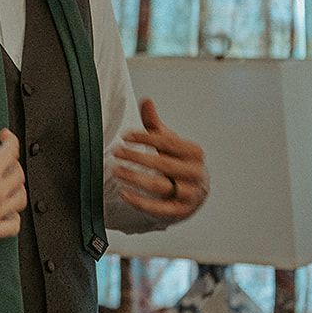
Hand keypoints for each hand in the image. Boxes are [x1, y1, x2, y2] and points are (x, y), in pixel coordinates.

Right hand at [0, 116, 26, 250]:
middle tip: (6, 160)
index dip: (10, 139)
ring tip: (11, 185)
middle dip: (14, 163)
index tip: (5, 137)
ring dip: (18, 189)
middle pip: (19, 174)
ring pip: (21, 198)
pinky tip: (8, 214)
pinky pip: (13, 226)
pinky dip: (14, 219)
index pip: (10, 151)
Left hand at [111, 99, 208, 222]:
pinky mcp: (180, 212)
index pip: (168, 143)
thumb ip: (155, 124)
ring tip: (116, 170)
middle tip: (115, 152)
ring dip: (135, 178)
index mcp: (194, 153)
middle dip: (137, 157)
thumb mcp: (168, 142)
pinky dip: (140, 202)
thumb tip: (146, 100)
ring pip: (160, 186)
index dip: (145, 138)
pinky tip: (123, 193)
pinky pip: (159, 208)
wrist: (194, 193)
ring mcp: (190, 194)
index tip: (125, 136)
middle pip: (163, 164)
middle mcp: (196, 174)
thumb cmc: (177, 162)